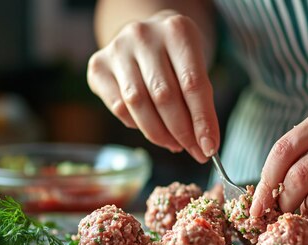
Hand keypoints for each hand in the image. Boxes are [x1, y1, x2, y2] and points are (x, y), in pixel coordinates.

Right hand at [87, 10, 218, 162]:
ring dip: (159, 134)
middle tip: (195, 151)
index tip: (209, 148)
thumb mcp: (197, 67)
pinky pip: (119, 107)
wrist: (150, 35)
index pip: (192, 84)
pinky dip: (137, 125)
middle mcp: (143, 35)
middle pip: (164, 96)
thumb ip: (201, 102)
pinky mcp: (98, 66)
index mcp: (177, 30)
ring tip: (175, 144)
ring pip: (138, 104)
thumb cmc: (178, 57)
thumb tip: (205, 145)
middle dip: (182, 132)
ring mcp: (117, 49)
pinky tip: (151, 127)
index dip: (202, 121)